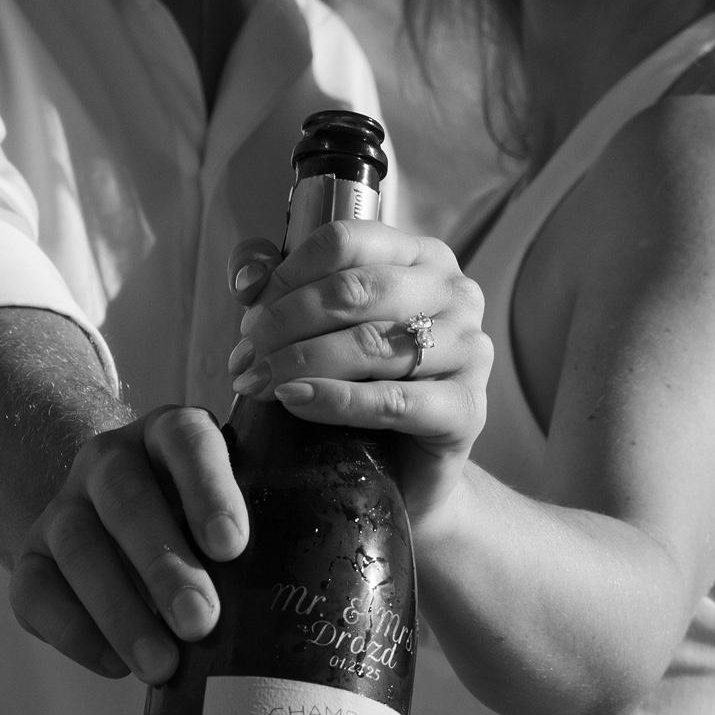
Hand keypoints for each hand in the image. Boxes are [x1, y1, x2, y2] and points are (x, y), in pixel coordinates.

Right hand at [7, 406, 247, 683]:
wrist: (124, 522)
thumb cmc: (204, 525)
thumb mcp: (233, 509)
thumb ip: (258, 534)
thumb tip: (286, 603)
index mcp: (171, 433)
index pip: (187, 441)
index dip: (208, 490)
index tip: (232, 547)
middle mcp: (110, 459)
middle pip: (126, 499)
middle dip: (164, 566)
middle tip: (201, 623)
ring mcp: (64, 504)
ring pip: (78, 547)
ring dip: (121, 611)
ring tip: (162, 666)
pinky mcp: (32, 554)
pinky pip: (35, 590)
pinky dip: (76, 633)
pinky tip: (117, 666)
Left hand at [225, 220, 492, 527]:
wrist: (406, 472)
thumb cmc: (361, 389)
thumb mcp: (321, 328)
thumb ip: (279, 289)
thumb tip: (245, 280)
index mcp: (419, 256)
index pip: (344, 242)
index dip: (285, 278)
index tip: (247, 321)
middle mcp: (454, 292)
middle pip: (354, 290)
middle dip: (285, 325)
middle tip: (245, 360)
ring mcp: (469, 349)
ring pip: (371, 343)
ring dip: (300, 362)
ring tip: (259, 385)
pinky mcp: (467, 408)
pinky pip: (391, 400)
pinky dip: (336, 401)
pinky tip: (295, 401)